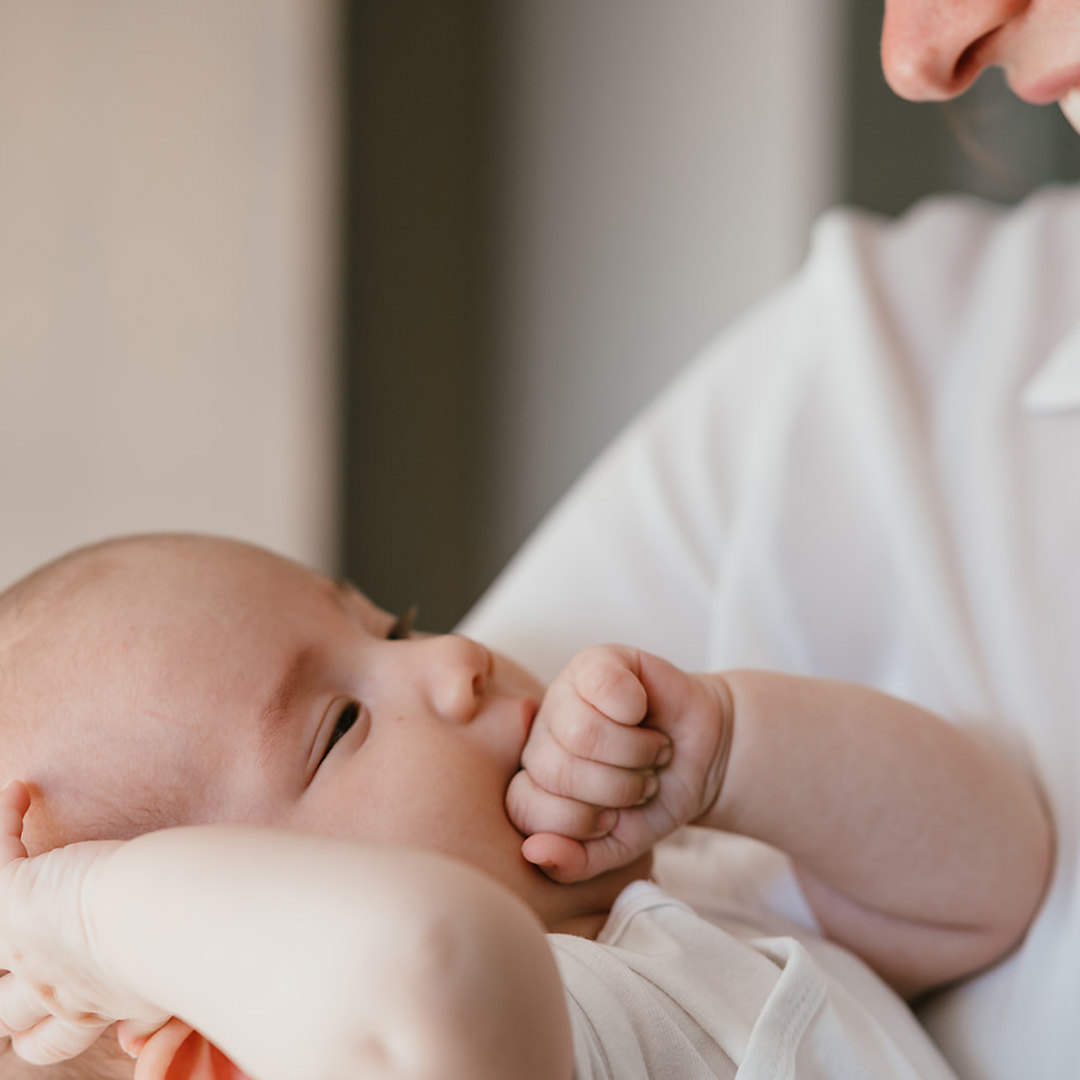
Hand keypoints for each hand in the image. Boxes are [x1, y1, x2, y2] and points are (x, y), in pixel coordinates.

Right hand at [0, 781, 168, 1065]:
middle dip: (8, 997)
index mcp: (93, 1008)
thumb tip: (142, 1037)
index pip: (50, 1042)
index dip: (44, 1029)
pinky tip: (22, 794)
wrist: (172, 920)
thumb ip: (152, 1017)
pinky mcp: (18, 896)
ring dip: (0, 908)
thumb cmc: (191, 949)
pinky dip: (7, 820)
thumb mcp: (169, 997)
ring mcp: (27, 944)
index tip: (62, 1012)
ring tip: (12, 876)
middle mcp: (52, 986)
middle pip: (6, 1010)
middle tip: (19, 956)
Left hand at [506, 646, 732, 882]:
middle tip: (640, 781)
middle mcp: (541, 735)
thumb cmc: (654, 800)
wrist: (705, 758)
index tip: (611, 818)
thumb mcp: (616, 847)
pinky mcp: (596, 662)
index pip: (524, 806)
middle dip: (617, 788)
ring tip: (649, 751)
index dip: (580, 821)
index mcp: (535, 780)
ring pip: (582, 732)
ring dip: (635, 752)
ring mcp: (564, 693)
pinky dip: (635, 707)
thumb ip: (574, 862)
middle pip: (558, 769)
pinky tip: (644, 711)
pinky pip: (603, 685)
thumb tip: (532, 851)